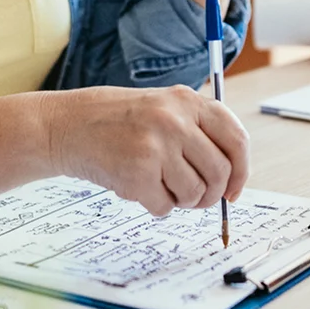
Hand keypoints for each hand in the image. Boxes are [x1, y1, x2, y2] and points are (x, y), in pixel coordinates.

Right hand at [45, 85, 249, 216]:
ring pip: (194, 194)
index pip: (237, 139)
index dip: (242, 171)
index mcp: (188, 101)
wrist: (67, 125)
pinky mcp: (137, 173)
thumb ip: (199, 132)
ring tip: (160, 186)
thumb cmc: (120, 121)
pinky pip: (165, 206)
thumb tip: (233, 178)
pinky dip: (156, 205)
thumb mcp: (165, 108)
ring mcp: (157, 147)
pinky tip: (138, 187)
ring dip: (181, 200)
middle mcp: (176, 121)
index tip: (234, 190)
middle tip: (195, 198)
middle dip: (211, 194)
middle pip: (219, 173)